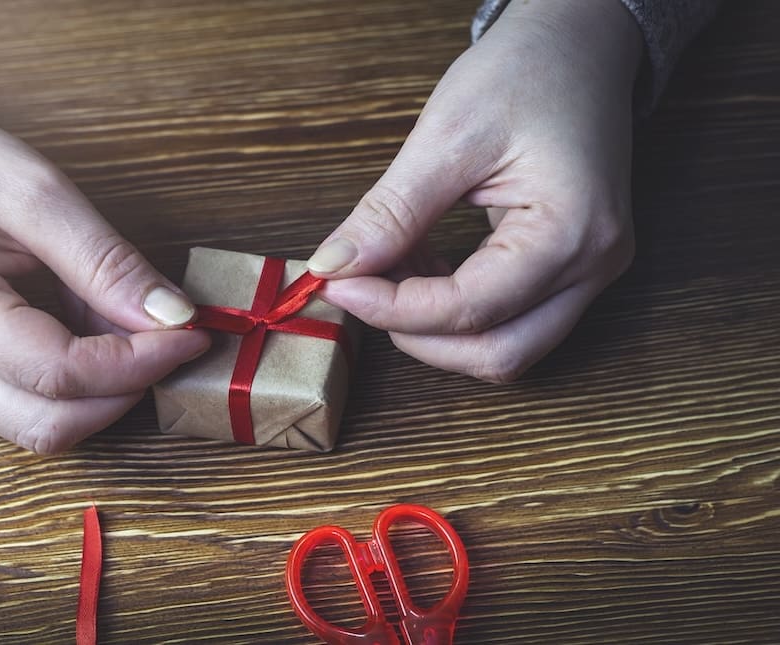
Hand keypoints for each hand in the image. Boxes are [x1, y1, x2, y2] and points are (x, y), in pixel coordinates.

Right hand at [0, 64, 209, 452]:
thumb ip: (106, 262)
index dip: (139, 363)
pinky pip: (26, 404)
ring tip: (127, 327)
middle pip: (48, 425)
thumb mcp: (38, 193)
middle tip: (168, 340)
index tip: (191, 332)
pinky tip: (94, 331)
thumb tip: (174, 318)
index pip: (59, 373)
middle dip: (124, 392)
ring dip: (103, 392)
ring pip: (40, 426)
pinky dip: (77, 383)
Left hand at [307, 0, 642, 382]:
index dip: (392, 309)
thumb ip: (391, 212)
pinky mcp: (571, 269)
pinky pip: (509, 318)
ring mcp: (589, 273)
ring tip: (390, 269)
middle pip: (497, 354)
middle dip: (417, 336)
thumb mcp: (447, 136)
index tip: (336, 283)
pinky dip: (454, 309)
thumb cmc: (527, 71)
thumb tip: (335, 266)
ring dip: (435, 327)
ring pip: (504, 348)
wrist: (580, 42)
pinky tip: (419, 265)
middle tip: (359, 289)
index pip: (470, 309)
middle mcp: (594, 267)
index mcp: (572, 232)